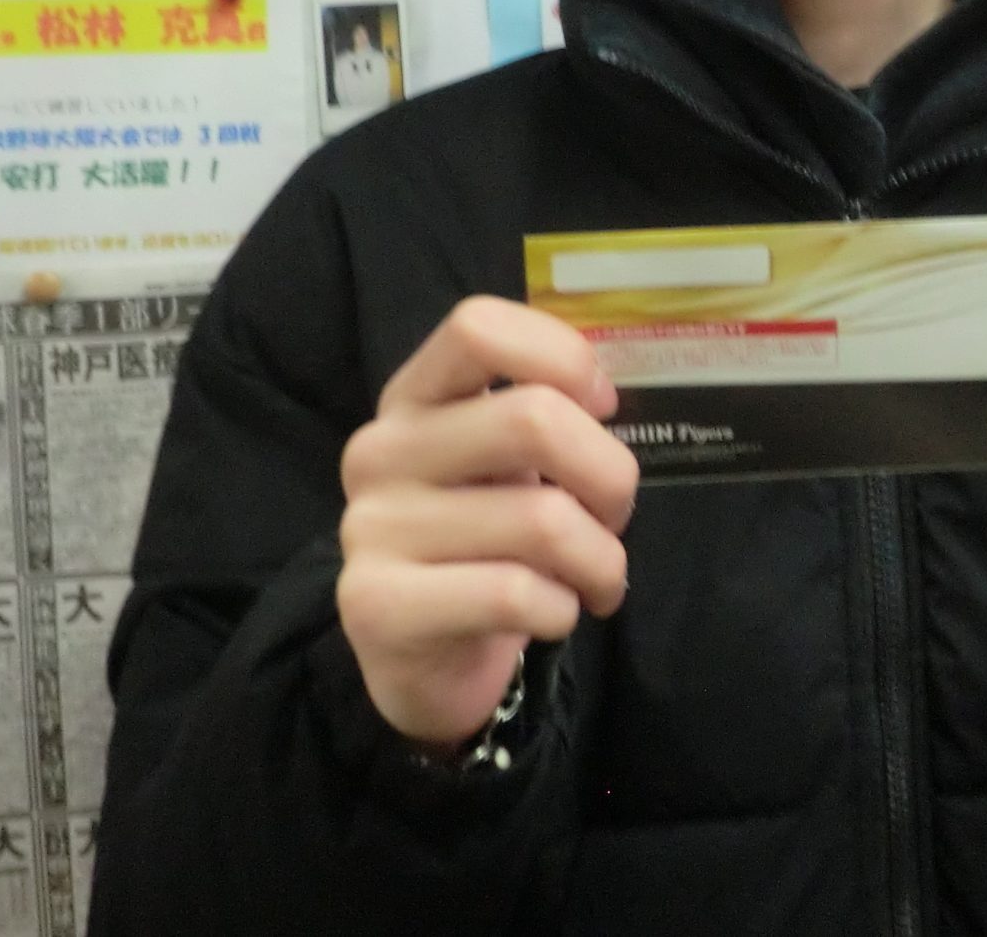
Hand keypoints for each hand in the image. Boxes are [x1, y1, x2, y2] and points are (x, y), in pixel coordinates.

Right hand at [337, 297, 636, 749]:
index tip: (602, 408)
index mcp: (414, 397)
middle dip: (611, 476)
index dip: (562, 356)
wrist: (422, 659)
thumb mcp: (503, 465)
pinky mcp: (377, 605)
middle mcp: (381, 450)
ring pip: (542, 519)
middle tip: (615, 518)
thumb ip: (541, 415)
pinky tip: (554, 615)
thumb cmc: (482, 543)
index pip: (478, 326)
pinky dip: (562, 609)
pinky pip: (514, 594)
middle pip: (533, 419)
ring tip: (597, 580)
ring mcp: (371, 527)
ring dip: (602, 560)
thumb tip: (599, 399)